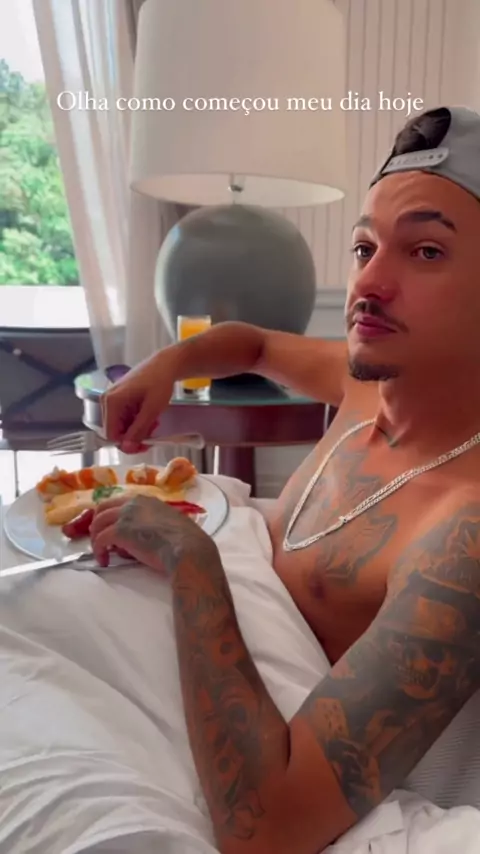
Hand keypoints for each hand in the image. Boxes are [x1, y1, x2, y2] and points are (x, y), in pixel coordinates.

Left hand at [90, 494, 216, 572]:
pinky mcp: (119, 531)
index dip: (111, 515)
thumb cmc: (184, 540)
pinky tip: (104, 560)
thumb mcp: (168, 522)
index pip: (118, 502)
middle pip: (102, 508)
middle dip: (98, 524)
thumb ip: (154, 522)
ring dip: (96, 538)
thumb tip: (145, 534)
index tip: (110, 528)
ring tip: (101, 552)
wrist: (187, 548)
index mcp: (146, 500)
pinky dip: (98, 550)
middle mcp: (133, 503)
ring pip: (98, 523)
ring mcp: (125, 516)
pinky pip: (100, 539)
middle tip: (100, 539)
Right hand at [100, 352, 174, 452]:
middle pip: (116, 431)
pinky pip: (125, 418)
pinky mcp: (119, 399)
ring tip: (154, 423)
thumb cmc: (160, 382)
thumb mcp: (152, 409)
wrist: (165, 363)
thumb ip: (139, 429)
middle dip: (134, 436)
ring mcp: (112, 399)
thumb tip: (127, 448)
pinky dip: (137, 421)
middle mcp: (107, 400)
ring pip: (122, 426)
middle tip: (152, 433)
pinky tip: (150, 417)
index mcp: (111, 402)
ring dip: (138, 429)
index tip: (145, 446)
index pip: (112, 434)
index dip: (127, 444)